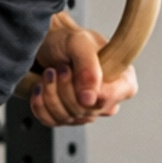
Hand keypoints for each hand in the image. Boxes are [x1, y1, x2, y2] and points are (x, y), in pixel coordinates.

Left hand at [27, 11, 137, 126]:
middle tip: (59, 67)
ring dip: (50, 93)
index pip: (110, 98)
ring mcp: (88, 112)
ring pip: (67, 117)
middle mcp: (108, 99)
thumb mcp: (80, 43)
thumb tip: (90, 99)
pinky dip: (40, 104)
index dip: (87, 89)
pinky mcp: (67, 118)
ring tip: (49, 73)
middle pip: (86, 111)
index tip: (70, 70)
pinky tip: (39, 87)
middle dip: (64, 88)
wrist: (46, 45)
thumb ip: (89, 67)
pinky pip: (52, 121)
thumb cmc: (67, 41)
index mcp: (122, 80)